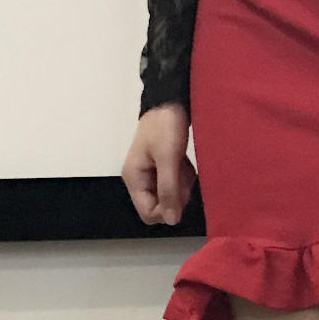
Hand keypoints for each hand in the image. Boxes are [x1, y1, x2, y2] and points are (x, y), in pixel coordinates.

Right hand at [123, 102, 195, 226]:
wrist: (171, 99)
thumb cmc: (166, 124)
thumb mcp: (168, 158)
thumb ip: (168, 189)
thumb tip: (171, 220)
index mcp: (134, 177)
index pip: (148, 213)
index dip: (167, 210)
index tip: (181, 192)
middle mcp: (139, 178)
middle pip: (160, 206)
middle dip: (176, 196)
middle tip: (183, 174)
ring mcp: (151, 174)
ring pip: (170, 196)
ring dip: (181, 185)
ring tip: (184, 164)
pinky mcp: (162, 168)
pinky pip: (175, 183)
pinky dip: (183, 176)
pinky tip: (185, 163)